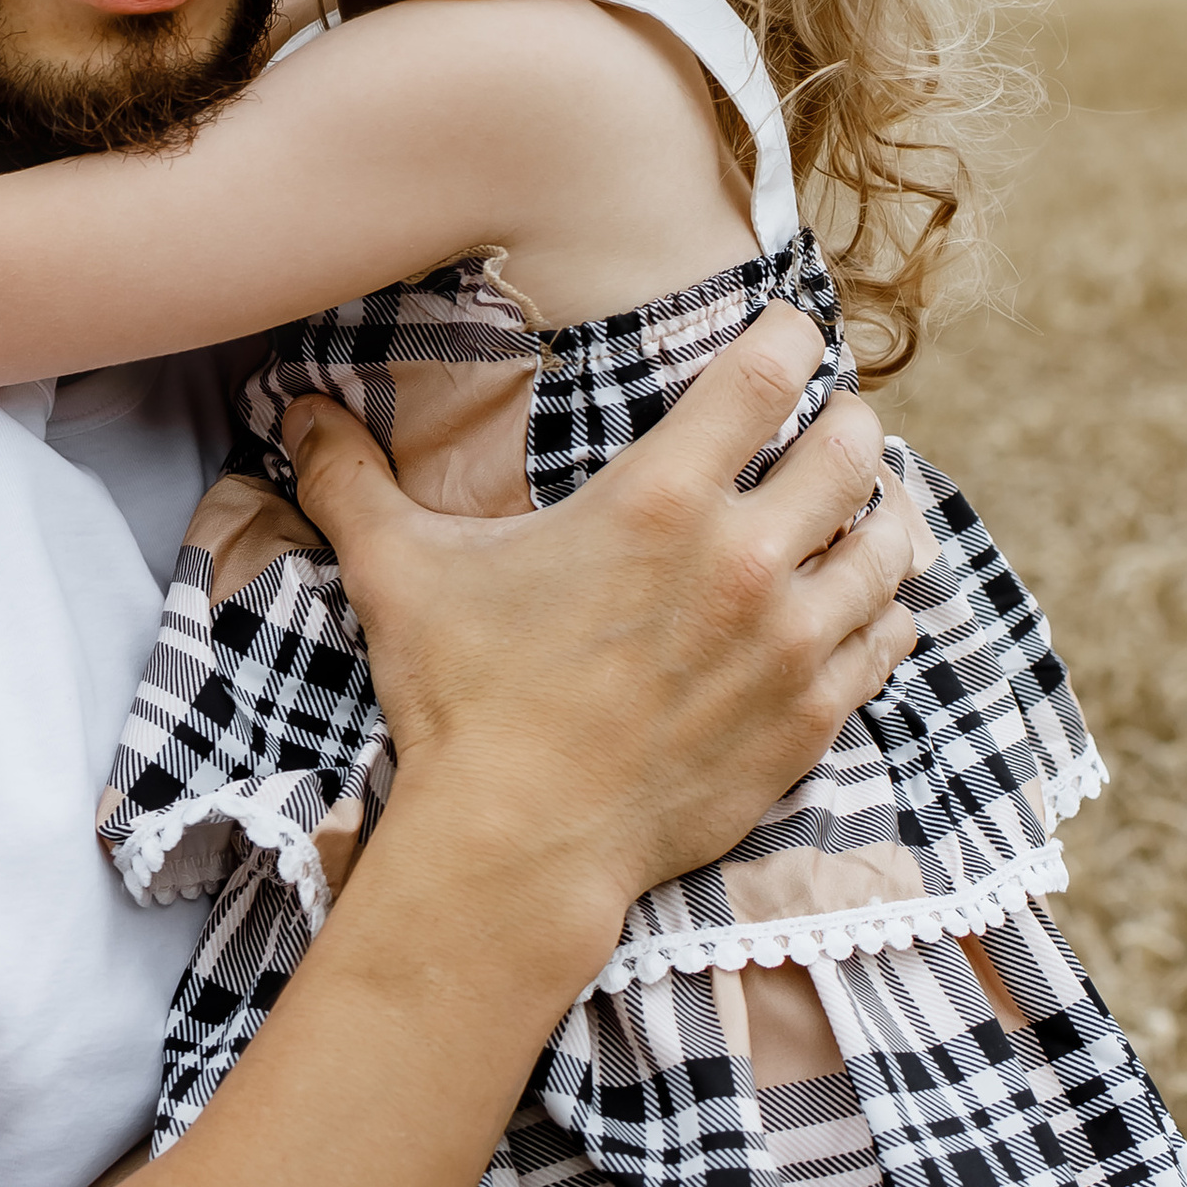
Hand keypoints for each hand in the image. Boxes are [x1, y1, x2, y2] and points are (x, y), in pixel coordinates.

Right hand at [284, 302, 928, 943]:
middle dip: (845, 424)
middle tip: (825, 425)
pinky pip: (888, 635)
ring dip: (878, 513)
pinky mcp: (811, 718)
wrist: (516, 850)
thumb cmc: (460, 702)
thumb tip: (296, 409)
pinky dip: (883, 608)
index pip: (769, 372)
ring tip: (860, 505)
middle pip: (853, 446)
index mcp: (660, 500)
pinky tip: (859, 602)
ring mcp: (790, 644)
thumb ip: (351, 480)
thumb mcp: (399, 574)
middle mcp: (743, 559)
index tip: (786, 335)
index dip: (789, 336)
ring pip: (889, 542)